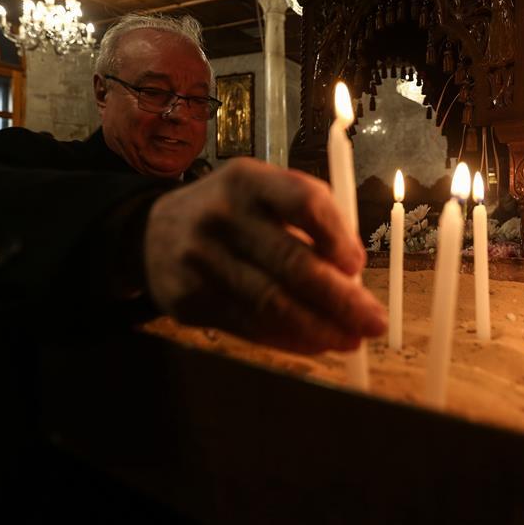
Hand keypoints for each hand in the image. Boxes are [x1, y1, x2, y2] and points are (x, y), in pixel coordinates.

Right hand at [143, 158, 386, 353]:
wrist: (150, 234)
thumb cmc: (231, 213)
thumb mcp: (262, 191)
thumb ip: (309, 218)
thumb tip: (354, 274)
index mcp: (248, 181)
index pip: (303, 200)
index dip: (337, 235)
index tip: (358, 265)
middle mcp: (221, 217)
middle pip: (292, 263)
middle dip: (341, 299)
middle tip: (373, 322)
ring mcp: (200, 261)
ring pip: (272, 304)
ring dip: (320, 328)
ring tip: (351, 340)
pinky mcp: (189, 300)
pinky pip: (250, 326)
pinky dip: (289, 339)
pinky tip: (315, 343)